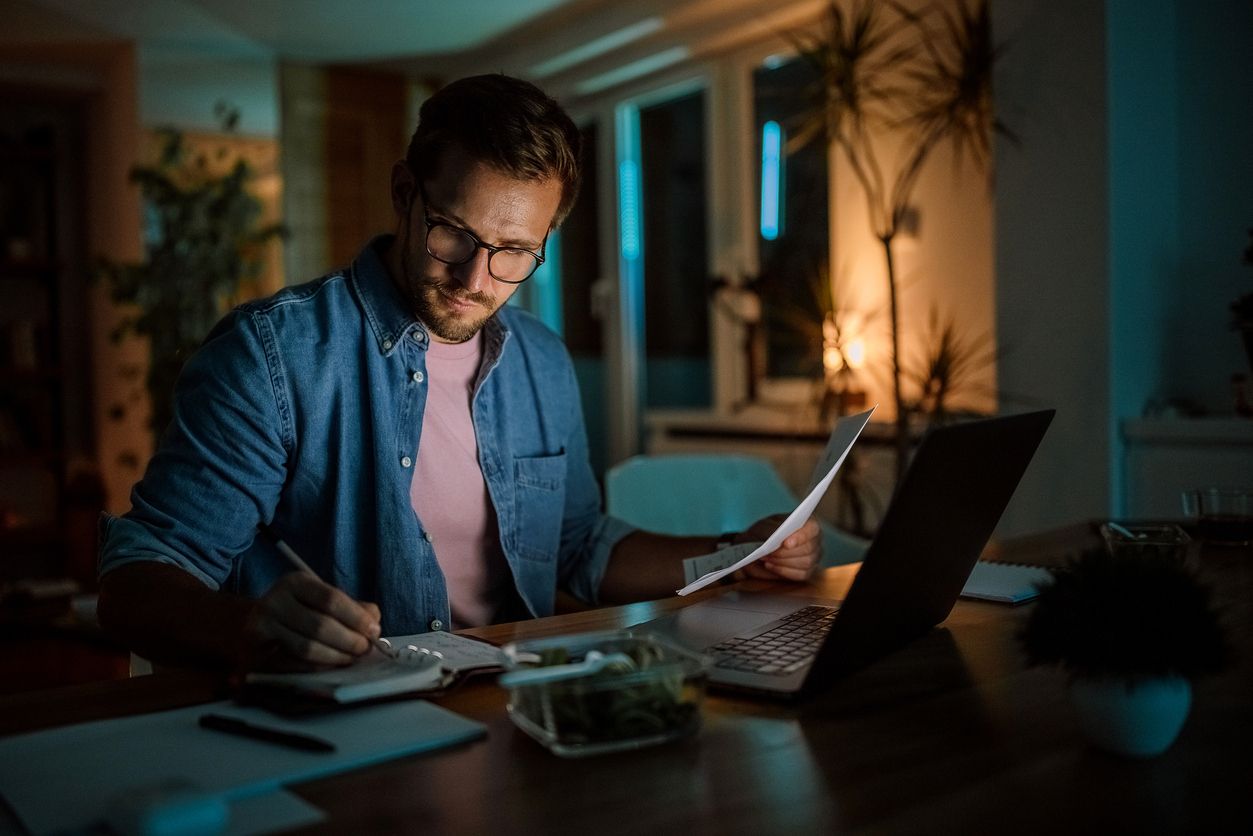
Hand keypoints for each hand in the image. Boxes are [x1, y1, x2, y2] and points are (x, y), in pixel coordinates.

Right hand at [241, 572, 381, 669]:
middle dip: (349, 641)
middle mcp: (275, 599)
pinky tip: (330, 666)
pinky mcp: (255, 650)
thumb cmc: (300, 611)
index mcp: (297, 582)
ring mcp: (261, 624)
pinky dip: (317, 667)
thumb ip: (353, 608)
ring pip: (307, 648)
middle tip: (365, 650)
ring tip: (352, 659)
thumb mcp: (323, 600)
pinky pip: (292, 664)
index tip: (374, 631)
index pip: (331, 599)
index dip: (356, 617)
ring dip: (336, 657)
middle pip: (320, 626)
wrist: (257, 622)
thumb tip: (373, 624)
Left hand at [736, 514, 821, 581]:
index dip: (801, 536)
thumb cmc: (763, 534)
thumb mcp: (762, 527)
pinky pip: (801, 575)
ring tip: (766, 558)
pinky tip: (770, 566)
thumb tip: (776, 539)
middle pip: (809, 548)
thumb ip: (770, 530)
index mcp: (807, 522)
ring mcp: (814, 556)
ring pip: (806, 563)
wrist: (757, 549)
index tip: (786, 544)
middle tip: (767, 553)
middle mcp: (814, 539)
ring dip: (782, 562)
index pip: (812, 528)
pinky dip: (783, 571)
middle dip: (785, 553)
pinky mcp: (808, 571)